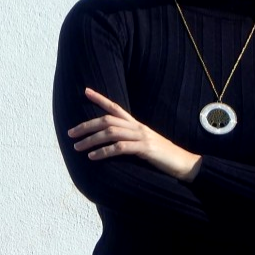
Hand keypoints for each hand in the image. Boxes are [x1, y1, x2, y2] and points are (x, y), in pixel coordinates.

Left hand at [68, 88, 201, 180]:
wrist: (184, 163)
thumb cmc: (163, 156)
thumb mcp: (145, 145)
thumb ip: (130, 141)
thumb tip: (112, 144)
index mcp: (137, 125)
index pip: (115, 107)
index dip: (100, 99)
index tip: (85, 91)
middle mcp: (138, 127)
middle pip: (108, 120)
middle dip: (87, 125)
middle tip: (70, 133)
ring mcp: (142, 137)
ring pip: (111, 133)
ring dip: (91, 139)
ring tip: (77, 147)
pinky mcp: (145, 149)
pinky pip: (120, 148)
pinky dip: (104, 152)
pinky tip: (92, 157)